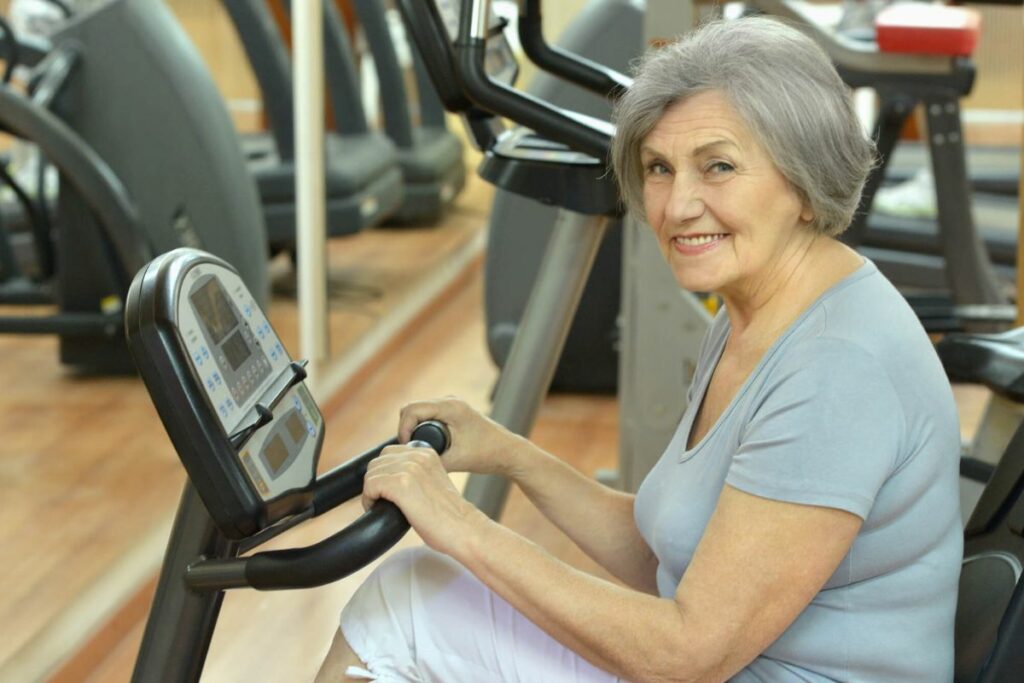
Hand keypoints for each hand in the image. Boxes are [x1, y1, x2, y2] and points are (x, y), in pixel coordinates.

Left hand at [362, 444, 488, 557]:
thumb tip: (390, 480)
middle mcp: (417, 456)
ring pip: (371, 473)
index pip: (389, 453)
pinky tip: (379, 510)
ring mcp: (409, 468)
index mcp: (426, 453)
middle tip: (383, 500)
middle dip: (376, 481)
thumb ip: (416, 474)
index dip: (384, 473)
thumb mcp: (433, 482)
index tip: (388, 491)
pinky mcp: (401, 484)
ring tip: (382, 506)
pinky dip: (369, 500)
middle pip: (377, 462)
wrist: (463, 529)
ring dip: (371, 491)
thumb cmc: (449, 515)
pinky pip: (370, 485)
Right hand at [398, 397, 525, 476]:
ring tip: (417, 448)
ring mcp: (453, 404)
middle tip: (410, 450)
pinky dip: (423, 426)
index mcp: (451, 407)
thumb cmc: (487, 455)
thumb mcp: (455, 461)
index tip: (405, 448)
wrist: (508, 452)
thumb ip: (430, 460)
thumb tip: (408, 463)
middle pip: (412, 408)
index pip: (411, 410)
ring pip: (420, 410)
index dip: (403, 429)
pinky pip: (429, 414)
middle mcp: (450, 401)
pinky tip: (427, 442)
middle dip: (407, 428)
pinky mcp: (454, 411)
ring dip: (414, 427)